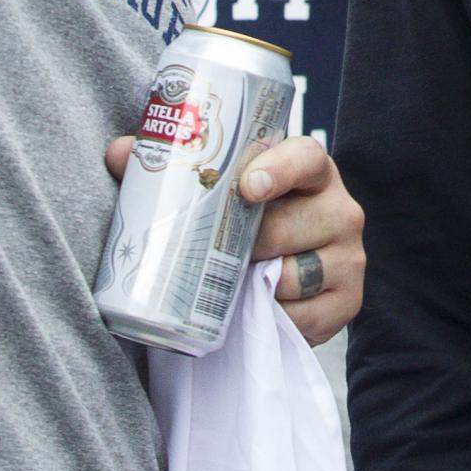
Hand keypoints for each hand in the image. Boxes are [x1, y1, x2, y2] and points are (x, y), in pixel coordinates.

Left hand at [106, 132, 364, 346]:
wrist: (284, 268)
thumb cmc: (247, 219)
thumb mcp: (221, 190)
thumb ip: (173, 167)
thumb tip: (120, 152)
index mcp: (311, 170)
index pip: (306, 158)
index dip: (279, 169)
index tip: (246, 187)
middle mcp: (339, 208)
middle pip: (293, 224)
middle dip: (250, 242)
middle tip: (215, 253)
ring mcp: (348, 256)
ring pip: (299, 273)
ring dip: (261, 284)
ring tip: (232, 285)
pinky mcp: (349, 300)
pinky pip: (309, 316)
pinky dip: (279, 319)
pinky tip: (259, 313)